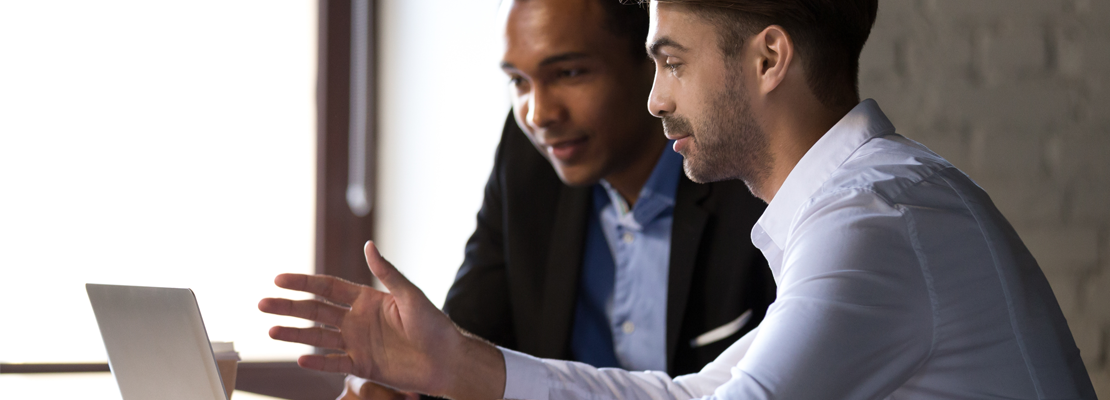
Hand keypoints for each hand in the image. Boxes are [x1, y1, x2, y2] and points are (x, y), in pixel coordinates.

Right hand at [258, 241, 504, 399]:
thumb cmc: (434, 325)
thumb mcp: (410, 296)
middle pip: (316, 311)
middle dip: (289, 307)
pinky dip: (317, 362)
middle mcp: (358, 320)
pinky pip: (334, 363)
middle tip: (262, 304)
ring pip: (319, 337)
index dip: (304, 283)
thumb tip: (368, 245)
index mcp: (367, 299)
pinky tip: (299, 359)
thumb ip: (387, 273)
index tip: (278, 279)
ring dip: (295, 334)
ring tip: (270, 330)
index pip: (328, 288)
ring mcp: (358, 343)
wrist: (447, 360)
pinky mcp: (363, 366)